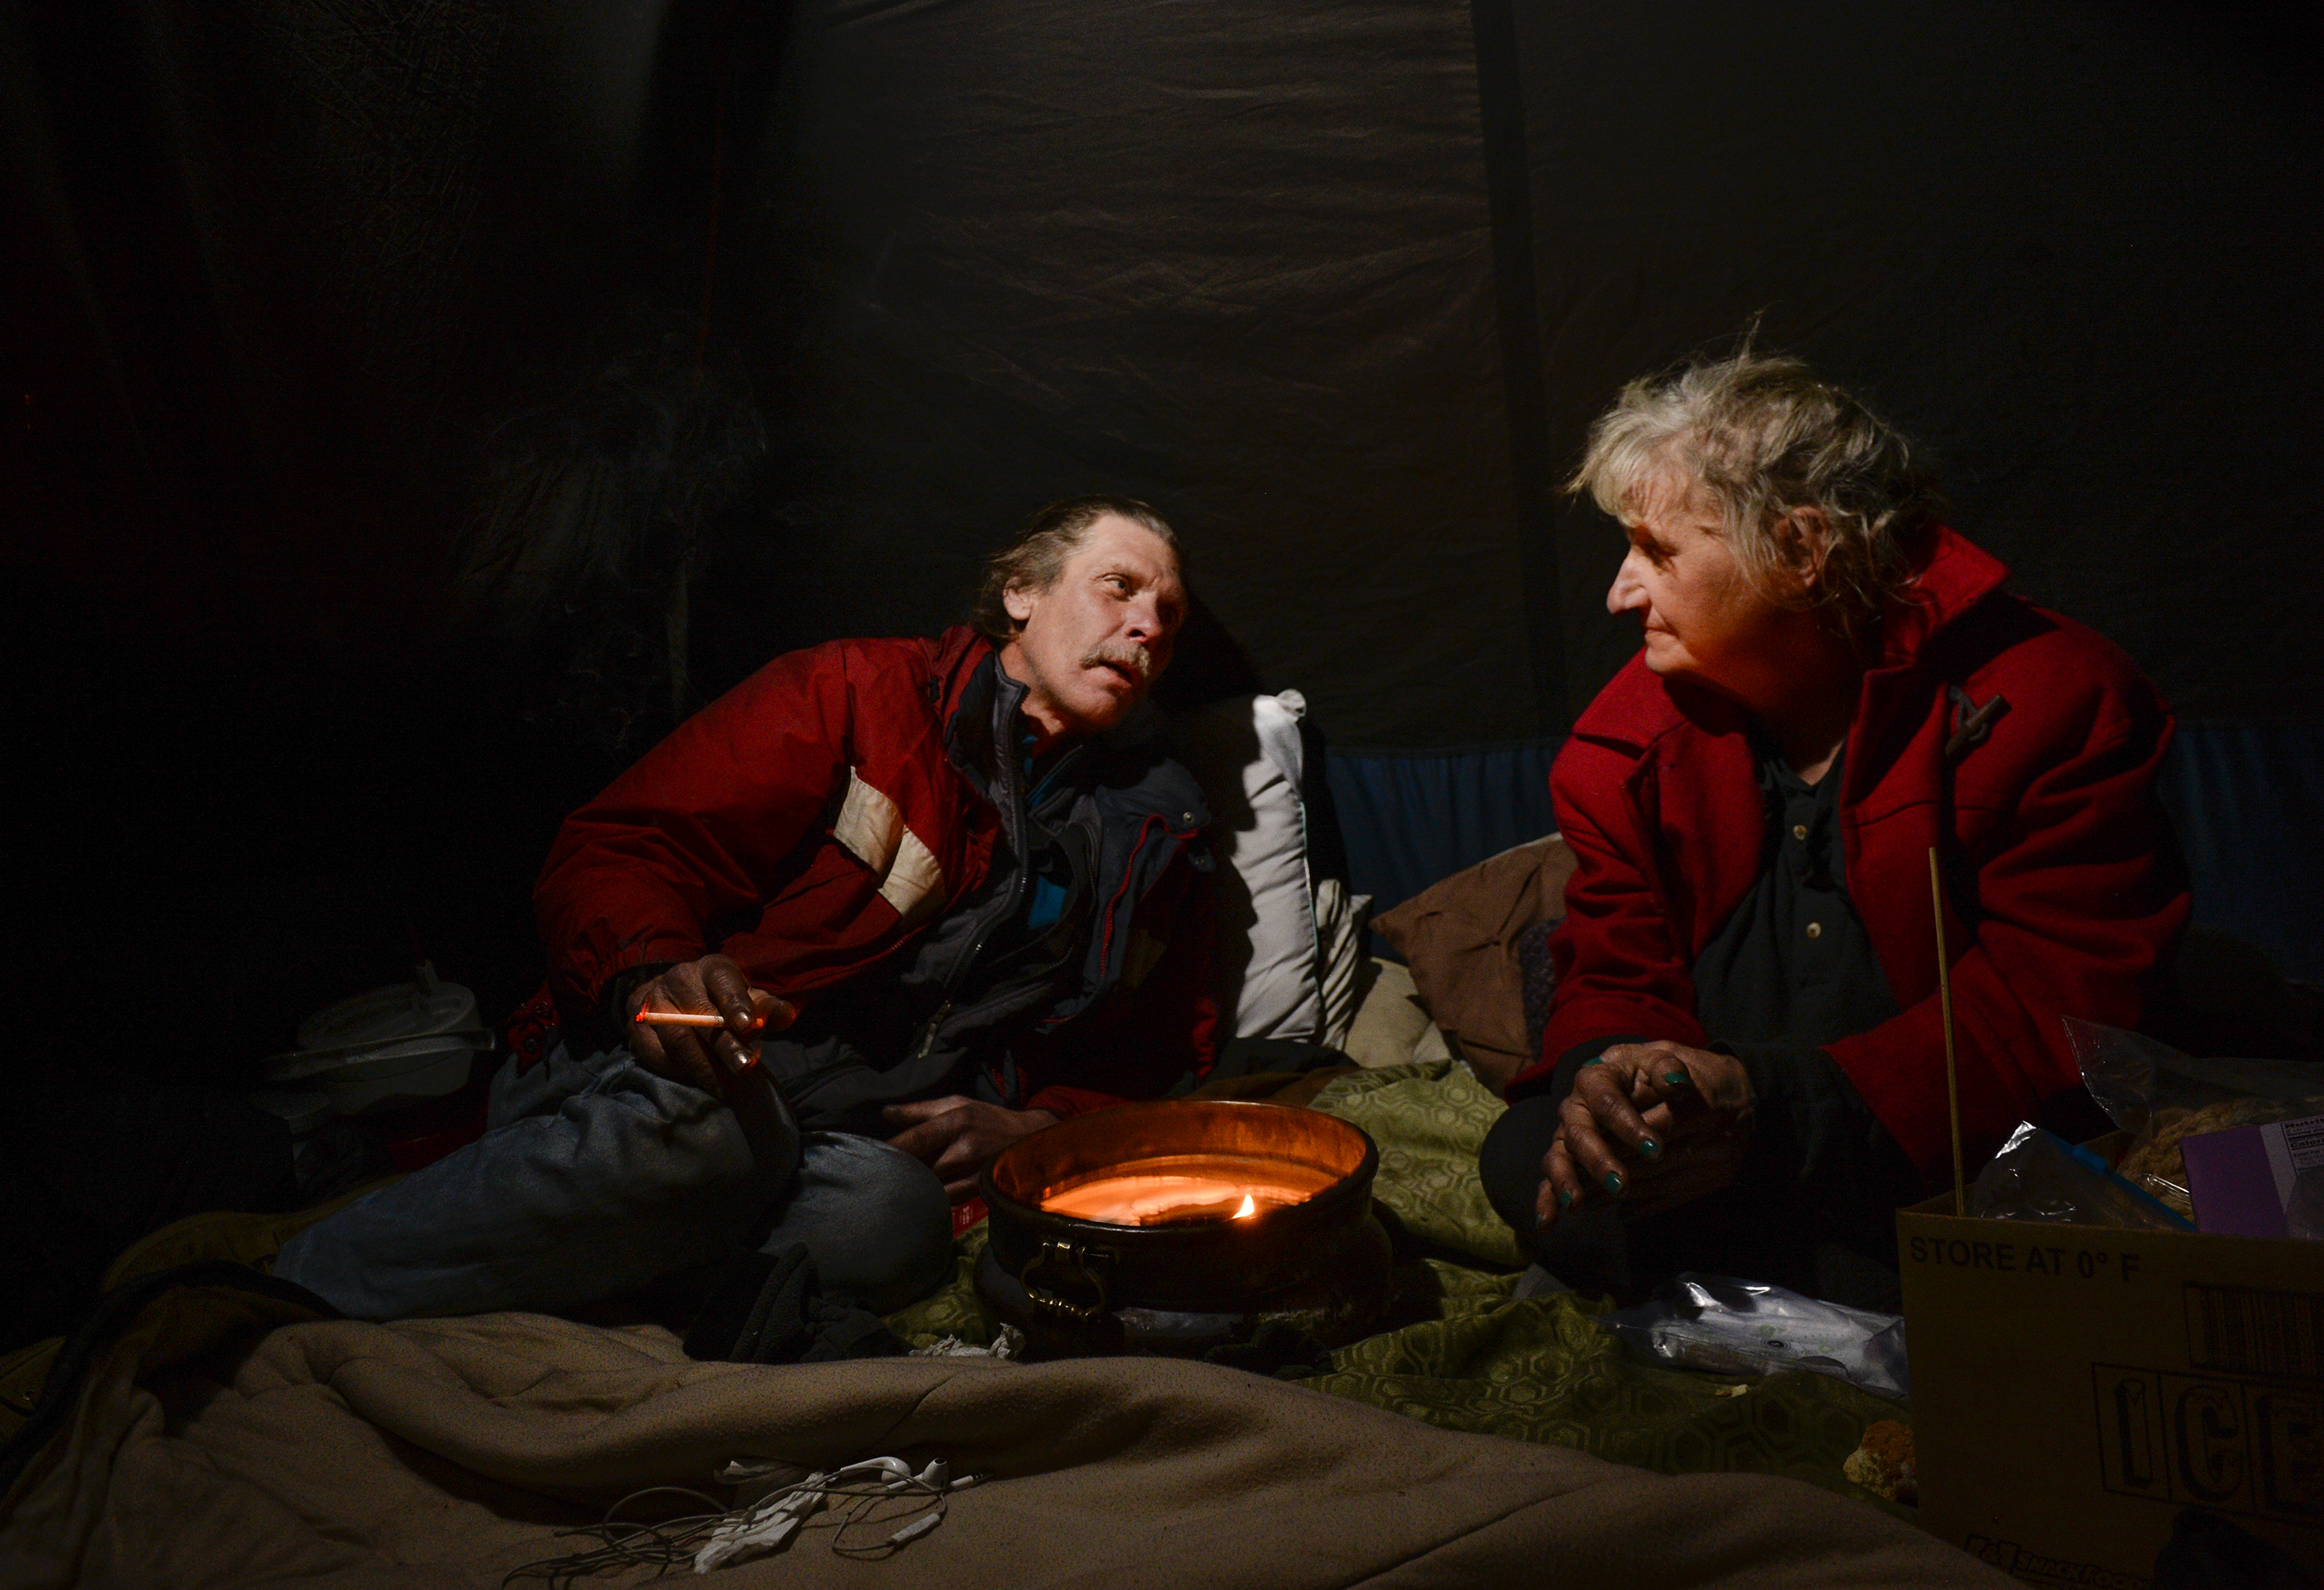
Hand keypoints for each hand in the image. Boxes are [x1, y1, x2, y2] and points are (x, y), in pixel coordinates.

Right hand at [623, 954, 795, 1097]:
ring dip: (703, 1066)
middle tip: (745, 1068)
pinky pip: (656, 1054)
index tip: (749, 1027)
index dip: (736, 1003)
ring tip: (726, 1088)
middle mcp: (679, 980)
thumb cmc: (722, 1001)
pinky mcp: (637, 1025)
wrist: (675, 997)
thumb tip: (786, 1016)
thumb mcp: (748, 998)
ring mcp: (654, 1002)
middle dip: (725, 1046)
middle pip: (701, 1016)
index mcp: (711, 969)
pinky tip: (700, 1080)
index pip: (723, 981)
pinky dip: (679, 1070)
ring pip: (678, 1039)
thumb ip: (767, 1008)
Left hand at [883, 1095, 1059, 1201]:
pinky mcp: (977, 1193)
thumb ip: (920, 1110)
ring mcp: (971, 1174)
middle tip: (877, 1173)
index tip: (868, 1155)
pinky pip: (944, 1200)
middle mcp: (963, 1149)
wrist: (1031, 1141)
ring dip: (913, 1186)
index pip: (915, 1138)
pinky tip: (920, 1195)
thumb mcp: (959, 1104)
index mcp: (957, 1121)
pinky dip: (930, 1197)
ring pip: (930, 1186)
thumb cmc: (989, 1119)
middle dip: (899, 1170)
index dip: (890, 1149)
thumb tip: (885, 1113)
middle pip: (919, 1166)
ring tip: (896, 1185)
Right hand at [1534, 1041, 1753, 1226]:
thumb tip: (1676, 1084)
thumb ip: (1668, 1070)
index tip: (1655, 1149)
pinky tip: (1547, 1224)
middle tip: (1620, 1184)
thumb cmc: (1660, 1077)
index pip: (1605, 1099)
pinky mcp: (1569, 1160)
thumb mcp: (1667, 1062)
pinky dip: (1547, 1201)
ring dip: (1565, 1181)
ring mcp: (1569, 1134)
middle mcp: (1576, 1106)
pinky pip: (1551, 1180)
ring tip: (1575, 1205)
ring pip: (1558, 1156)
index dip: (1626, 1124)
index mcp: (1597, 1077)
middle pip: (1577, 1131)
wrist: (1658, 1090)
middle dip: (1596, 1159)